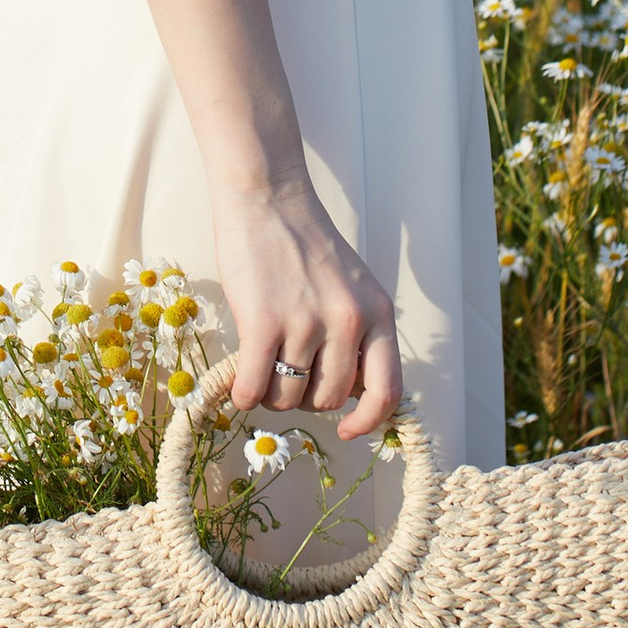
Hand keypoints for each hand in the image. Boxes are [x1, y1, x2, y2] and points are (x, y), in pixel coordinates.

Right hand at [213, 178, 402, 441]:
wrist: (267, 197)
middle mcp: (349, 321)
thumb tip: (344, 395)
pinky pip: (256, 386)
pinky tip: (240, 386)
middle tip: (287, 374)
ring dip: (272, 395)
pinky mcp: (263, 322)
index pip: (387, 391)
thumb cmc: (304, 243)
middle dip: (305, 397)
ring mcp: (306, 322)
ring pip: (289, 395)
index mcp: (378, 313)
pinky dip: (245, 395)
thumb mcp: (352, 286)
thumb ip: (358, 335)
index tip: (347, 430)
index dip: (368, 421)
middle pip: (328, 399)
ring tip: (262, 370)